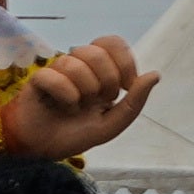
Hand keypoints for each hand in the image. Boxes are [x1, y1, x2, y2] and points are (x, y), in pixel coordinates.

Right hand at [0, 34, 150, 156]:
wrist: (43, 150)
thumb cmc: (75, 135)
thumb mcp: (112, 124)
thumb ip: (134, 102)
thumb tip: (155, 75)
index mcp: (99, 71)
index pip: (114, 42)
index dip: (124, 61)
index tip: (125, 86)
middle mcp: (79, 66)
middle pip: (97, 51)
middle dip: (106, 79)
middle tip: (99, 100)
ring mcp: (58, 71)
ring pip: (74, 61)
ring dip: (84, 89)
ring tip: (78, 106)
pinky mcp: (39, 78)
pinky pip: (54, 75)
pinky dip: (64, 94)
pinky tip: (63, 106)